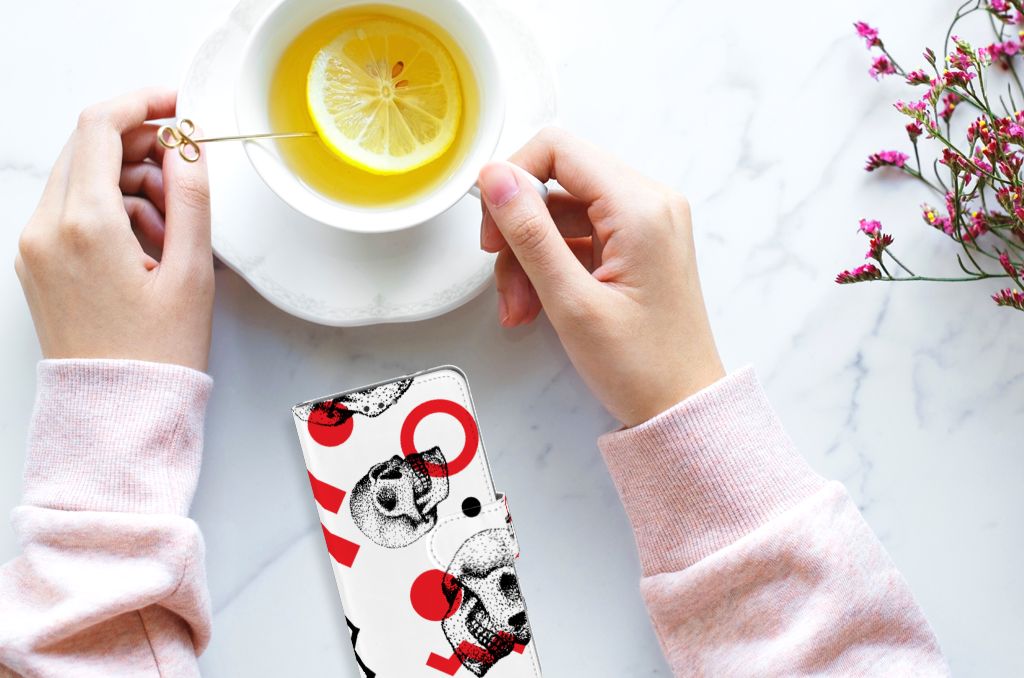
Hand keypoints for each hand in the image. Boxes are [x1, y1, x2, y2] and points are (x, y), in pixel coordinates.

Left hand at [15, 88, 213, 371]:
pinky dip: (111, 210)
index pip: (101, 127)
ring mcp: (35, 246)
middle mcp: (47, 229)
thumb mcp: (192, 272)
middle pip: (88, 148)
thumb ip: (192, 198)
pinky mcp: (37, 263)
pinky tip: (148, 244)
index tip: (177, 105)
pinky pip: (72, 210)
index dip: (143, 103)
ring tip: (173, 228)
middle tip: (185, 173)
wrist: (117, 412)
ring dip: (129, 182)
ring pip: (82, 178)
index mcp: (85, 225)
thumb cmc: (157, 354)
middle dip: (141, 147)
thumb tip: (188, 147)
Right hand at [478, 128, 723, 426]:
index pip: (558, 149)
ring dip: (529, 257)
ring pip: (561, 213)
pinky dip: (550, 267)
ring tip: (520, 308)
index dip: (513, 179)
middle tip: (503, 278)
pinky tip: (537, 306)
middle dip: (519, 230)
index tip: (492, 226)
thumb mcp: (571, 301)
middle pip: (557, 182)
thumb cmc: (641, 366)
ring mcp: (645, 224)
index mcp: (640, 207)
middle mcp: (649, 203)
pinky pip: (578, 237)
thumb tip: (495, 177)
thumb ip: (529, 233)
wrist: (682, 408)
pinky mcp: (637, 246)